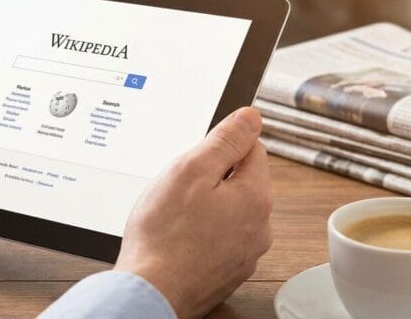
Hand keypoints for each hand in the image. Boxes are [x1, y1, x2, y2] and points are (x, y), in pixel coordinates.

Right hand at [115, 107, 272, 318]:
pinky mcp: (228, 271)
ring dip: (206, 207)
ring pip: (229, 211)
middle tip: (179, 189)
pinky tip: (177, 240)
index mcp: (256, 196)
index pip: (252, 148)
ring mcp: (245, 253)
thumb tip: (251, 117)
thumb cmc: (164, 235)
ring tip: (175, 218)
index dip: (220, 146)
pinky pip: (219, 239)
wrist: (150, 293)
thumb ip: (225, 140)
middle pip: (241, 181)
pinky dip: (201, 235)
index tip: (197, 157)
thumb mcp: (191, 170)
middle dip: (212, 178)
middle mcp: (260, 227)